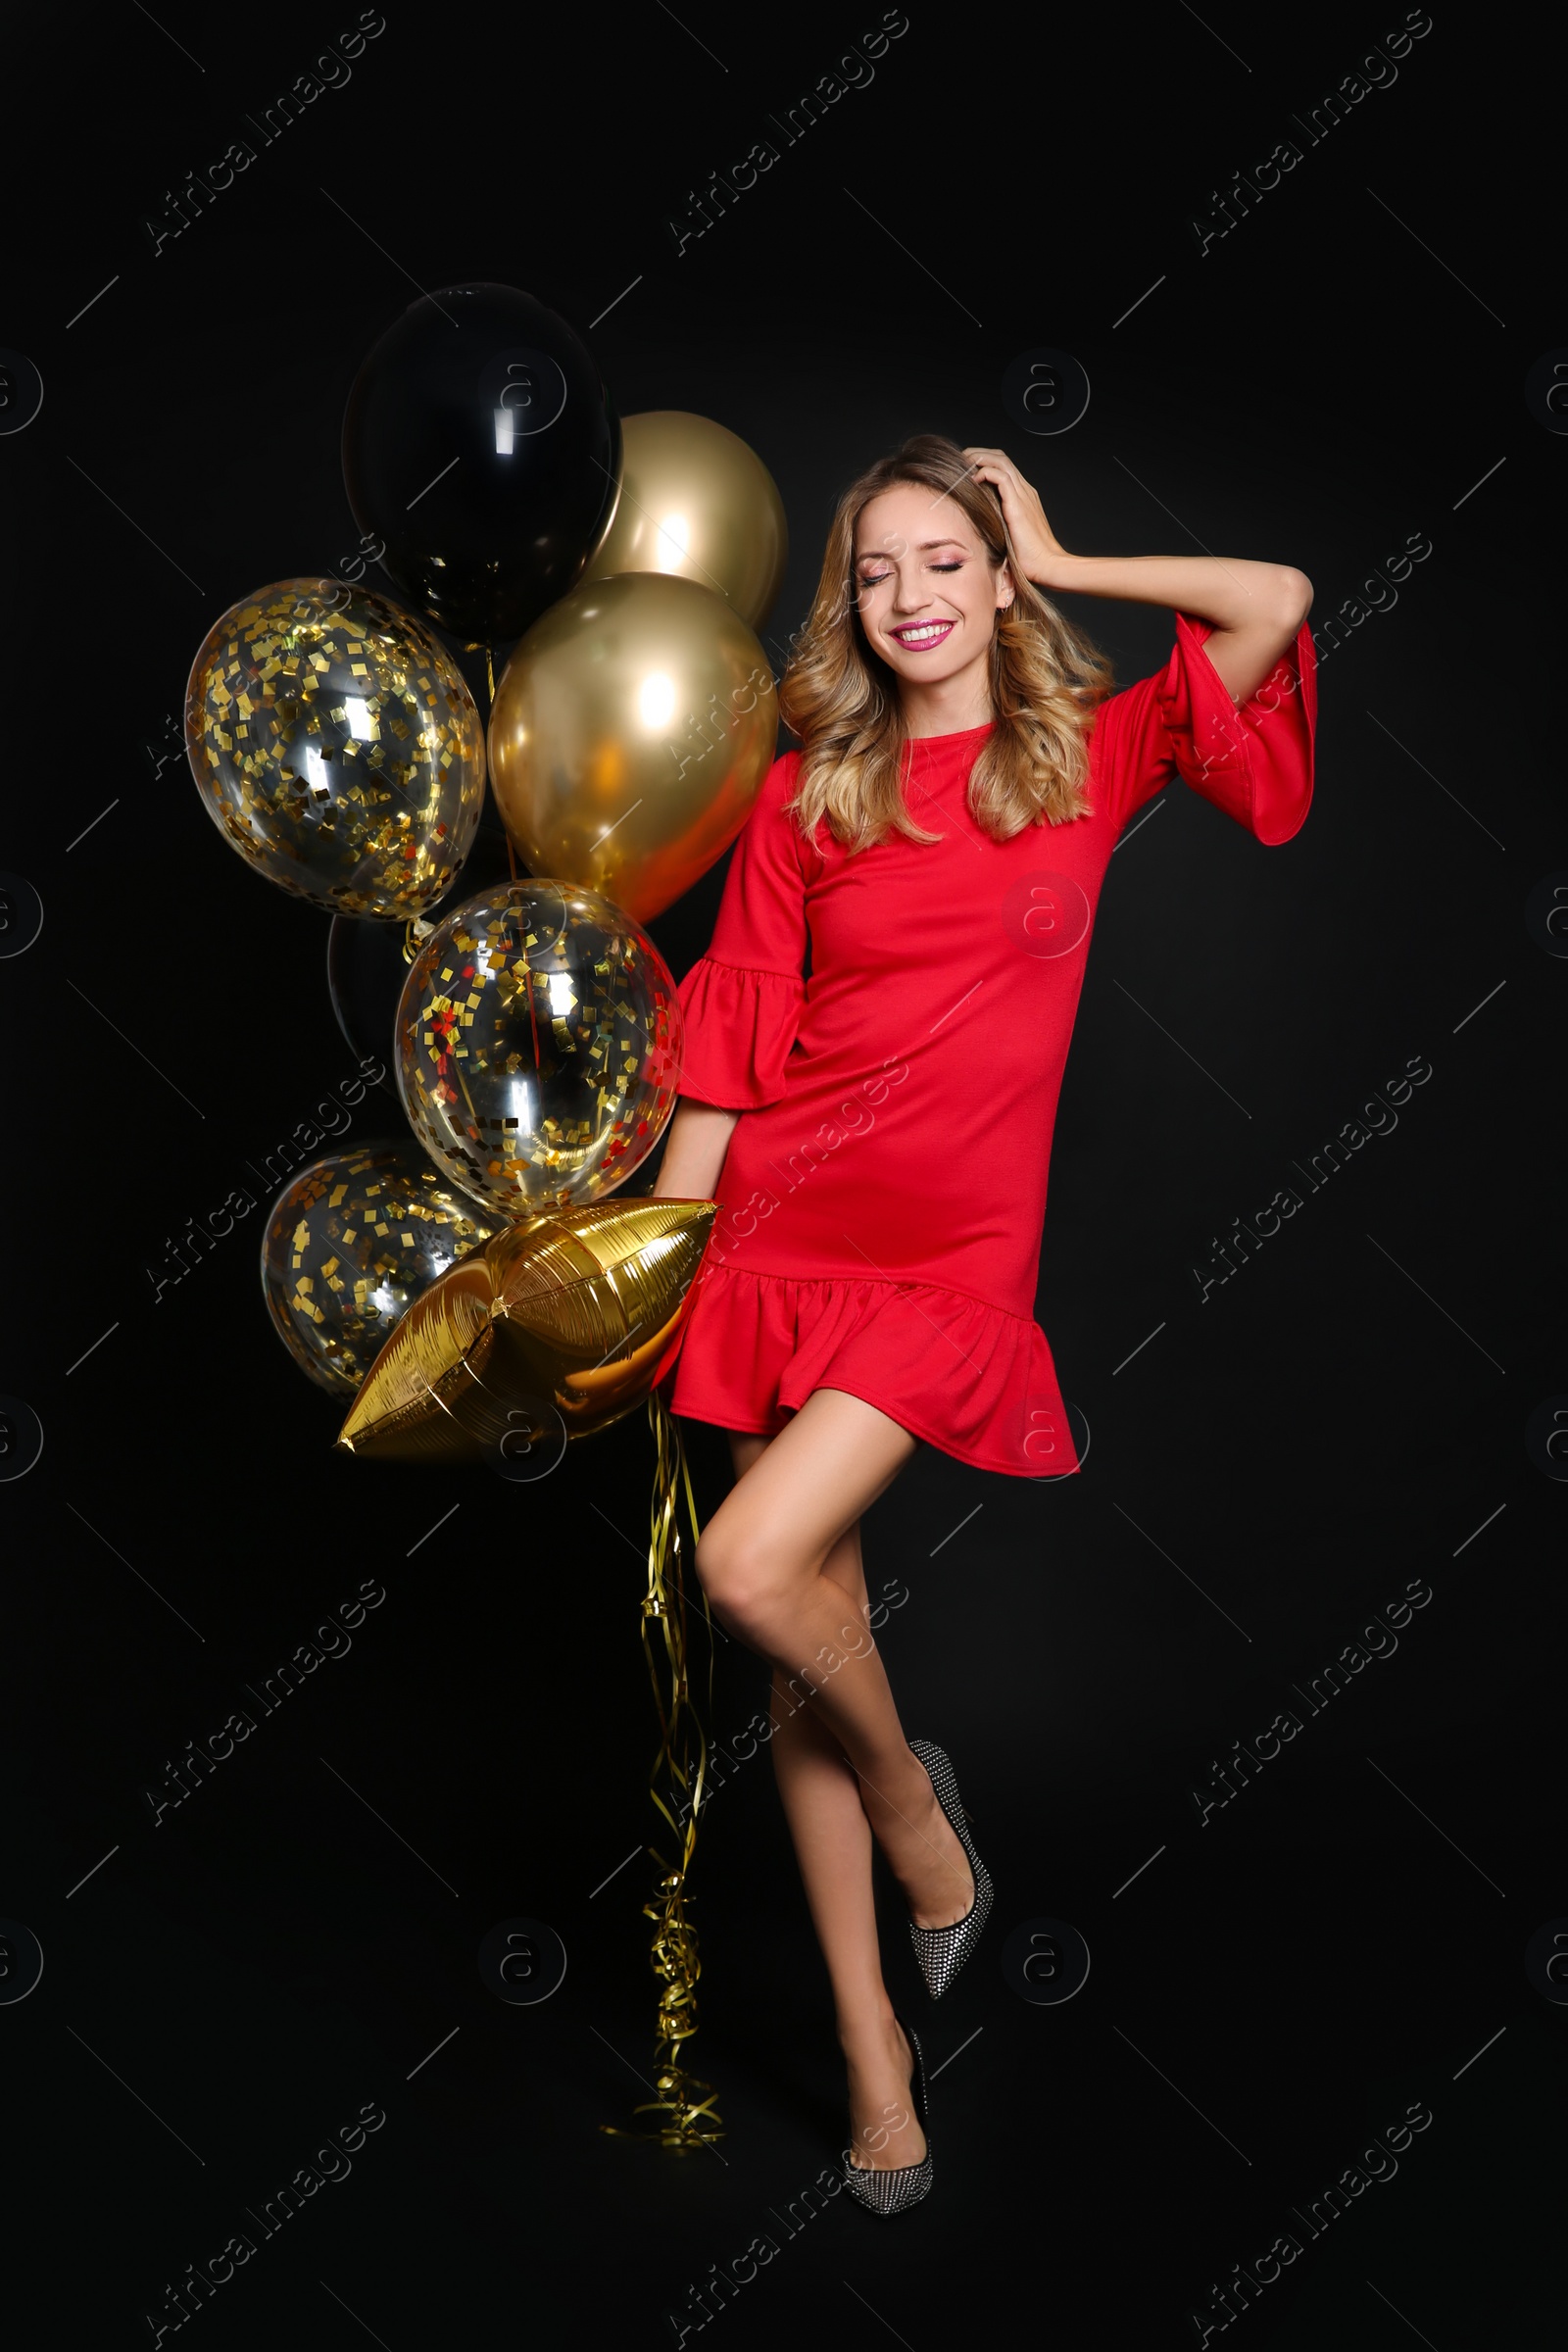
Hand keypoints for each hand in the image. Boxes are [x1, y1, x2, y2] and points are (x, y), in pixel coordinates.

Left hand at [960, 447, 1073, 589]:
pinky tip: (973, 480)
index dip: (983, 461)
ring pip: (1000, 460)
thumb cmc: (1029, 558)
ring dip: (978, 458)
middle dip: (978, 454)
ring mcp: (1023, 494)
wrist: (1047, 565)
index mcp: (1023, 495)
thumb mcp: (1008, 535)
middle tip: (960, 461)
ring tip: (963, 465)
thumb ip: (997, 523)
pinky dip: (985, 472)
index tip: (965, 469)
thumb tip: (975, 525)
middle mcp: (1024, 490)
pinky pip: (1000, 476)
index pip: (1003, 466)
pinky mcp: (1018, 503)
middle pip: (1000, 457)